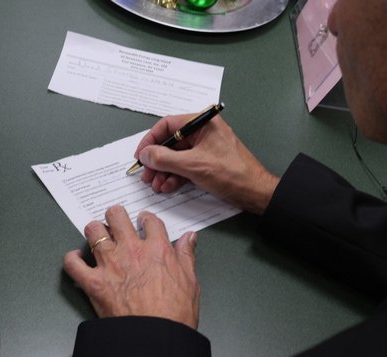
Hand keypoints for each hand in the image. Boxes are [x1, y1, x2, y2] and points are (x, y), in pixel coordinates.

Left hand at [63, 205, 199, 329]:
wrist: (156, 338)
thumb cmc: (175, 314)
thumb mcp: (190, 281)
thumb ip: (186, 255)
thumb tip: (189, 237)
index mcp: (156, 249)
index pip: (149, 220)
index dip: (146, 218)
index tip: (143, 221)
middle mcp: (131, 251)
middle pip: (116, 217)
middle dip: (115, 216)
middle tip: (116, 223)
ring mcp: (110, 265)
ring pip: (93, 231)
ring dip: (94, 231)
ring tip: (97, 236)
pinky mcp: (94, 283)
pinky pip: (73, 264)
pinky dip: (72, 259)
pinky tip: (77, 259)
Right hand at [134, 114, 279, 214]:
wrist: (255, 193)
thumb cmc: (232, 174)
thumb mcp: (193, 165)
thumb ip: (165, 159)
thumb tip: (145, 155)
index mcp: (203, 123)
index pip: (168, 125)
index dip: (151, 140)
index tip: (140, 155)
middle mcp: (203, 132)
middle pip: (170, 143)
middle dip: (157, 161)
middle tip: (146, 175)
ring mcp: (205, 148)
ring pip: (176, 157)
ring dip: (164, 172)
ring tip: (155, 185)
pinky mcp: (206, 163)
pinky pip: (184, 166)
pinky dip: (174, 176)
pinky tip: (167, 186)